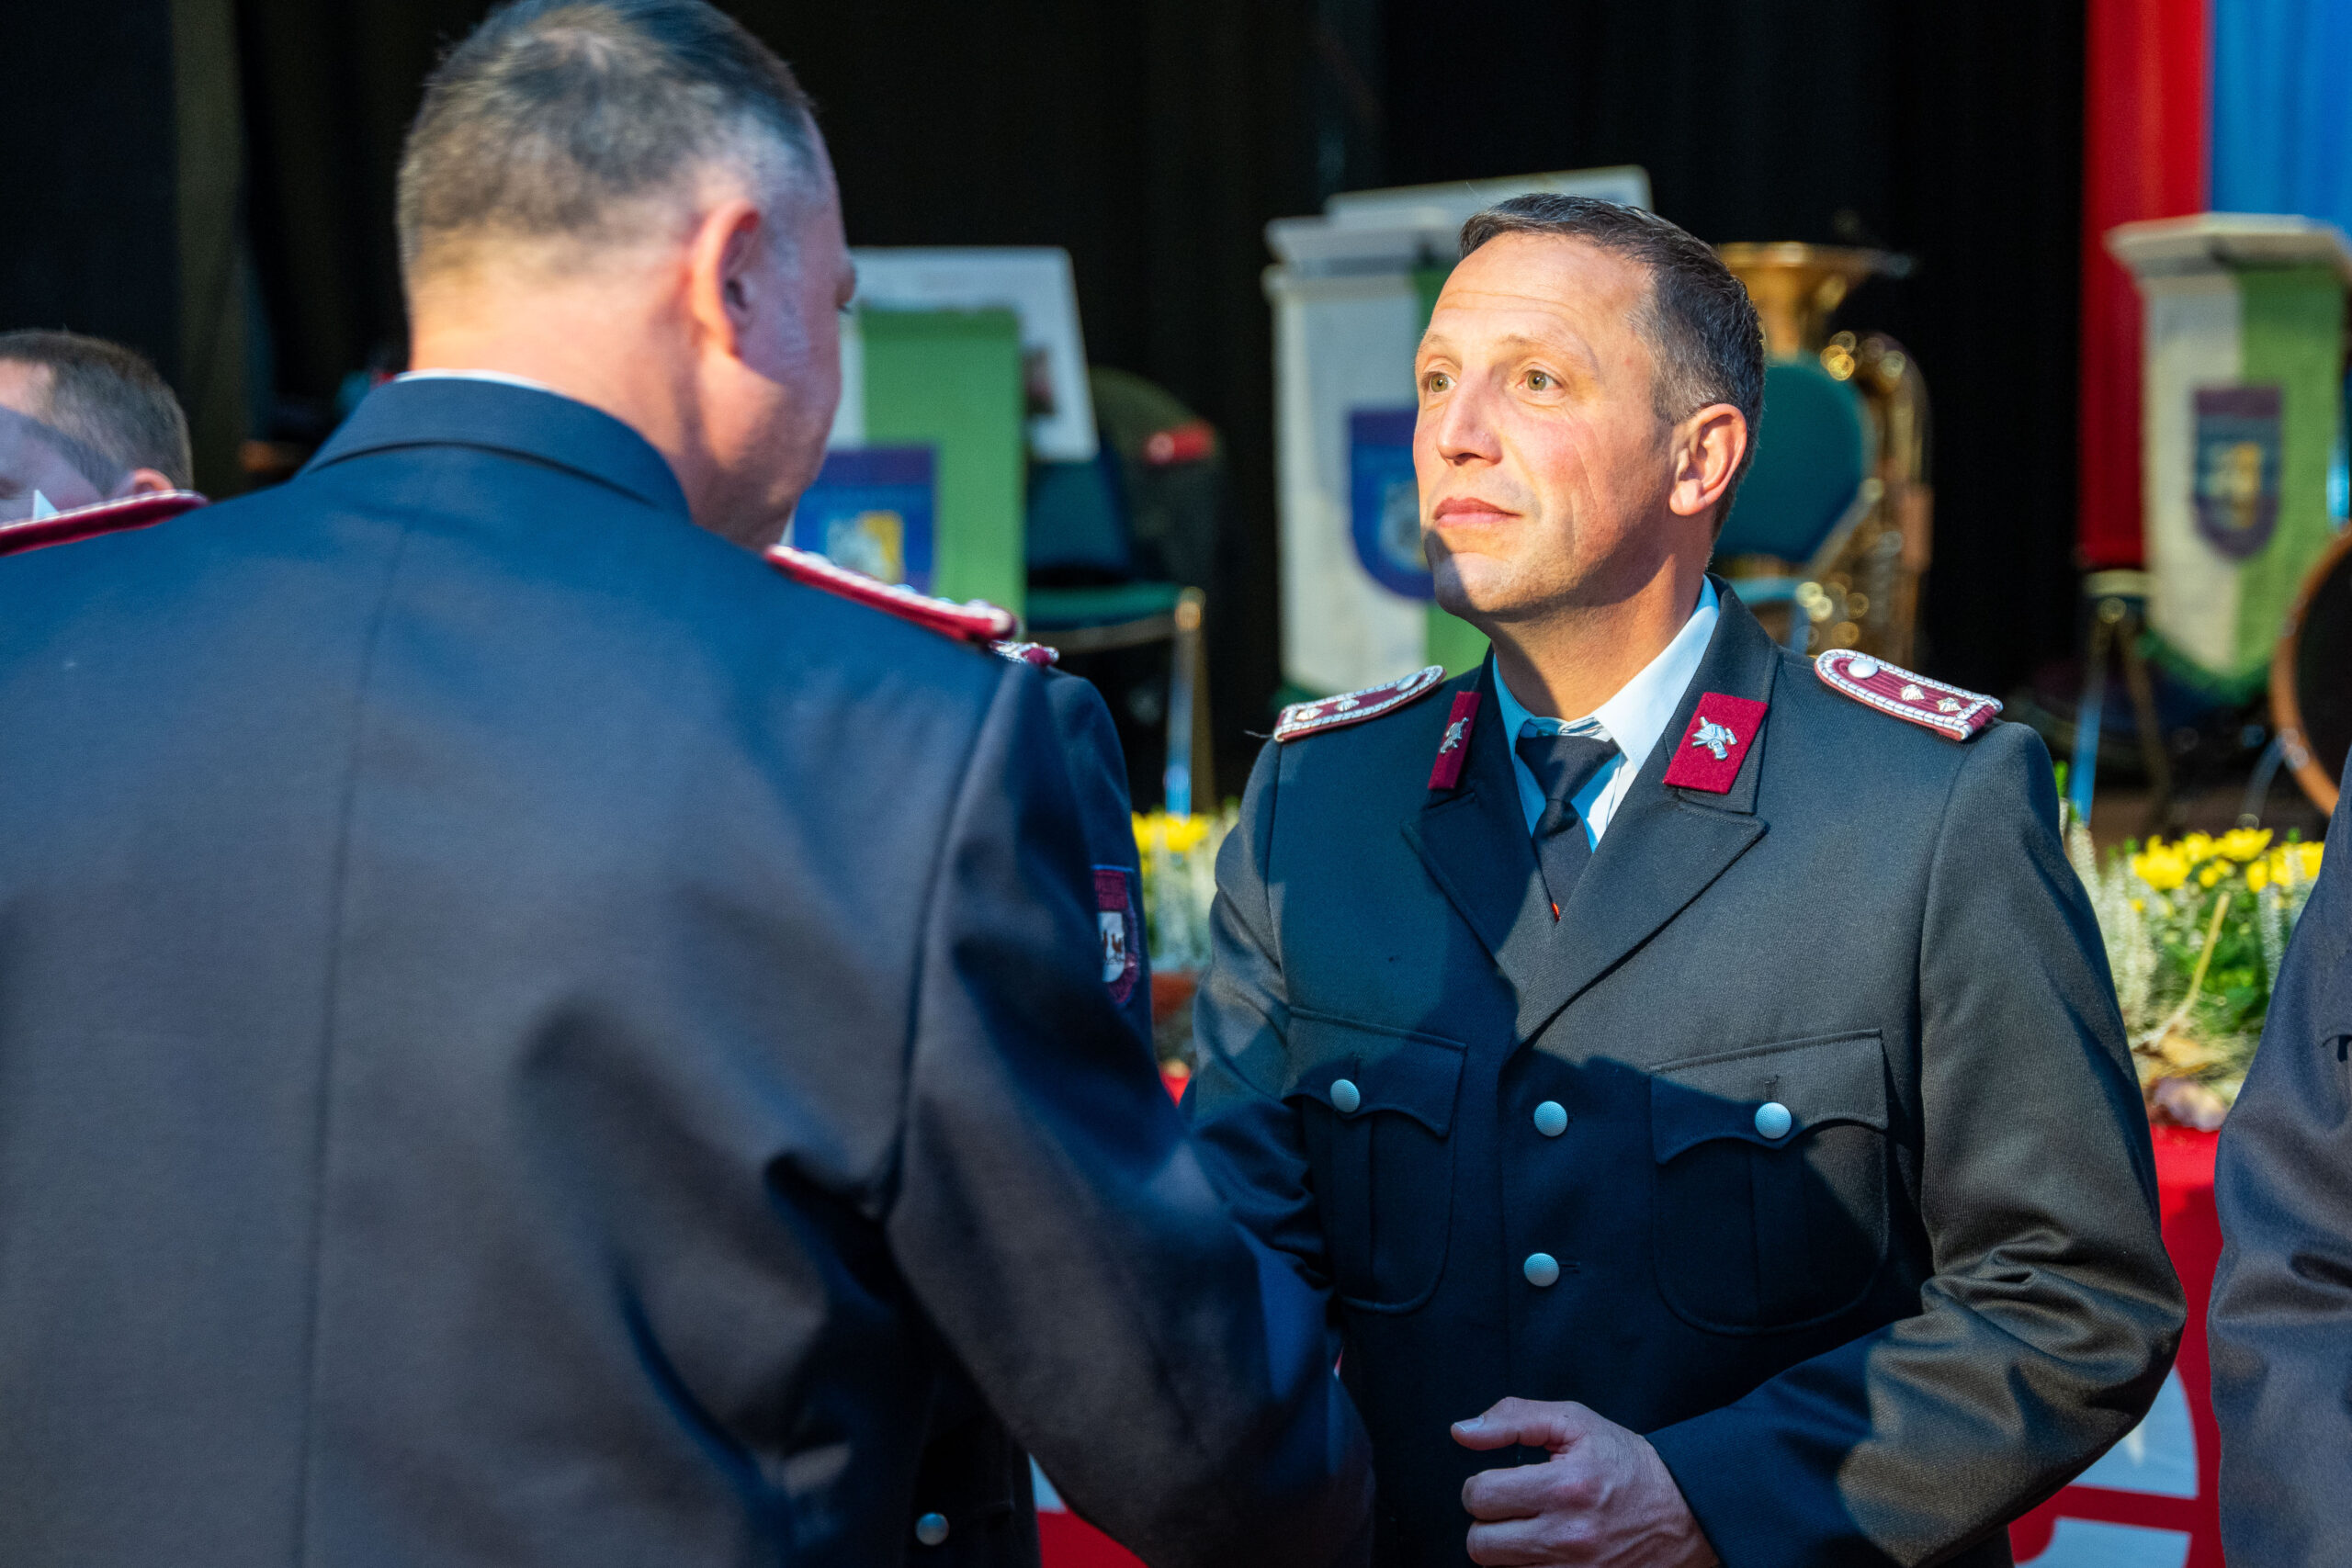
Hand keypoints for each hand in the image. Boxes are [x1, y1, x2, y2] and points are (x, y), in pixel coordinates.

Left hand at [1452, 1398, 1718, 1566]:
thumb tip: (1461, 1432)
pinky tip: (1543, 1554)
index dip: (1482, 1486)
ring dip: (1507, 1553)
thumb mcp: (1575, 1423)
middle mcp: (1569, 1536)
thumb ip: (1513, 1418)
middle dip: (1489, 1523)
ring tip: (1532, 1532)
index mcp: (1565, 1486)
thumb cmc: (1626, 1465)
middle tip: (1514, 1510)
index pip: (1479, 1496)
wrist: (1684, 1512)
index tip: (1501, 1483)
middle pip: (1481, 1544)